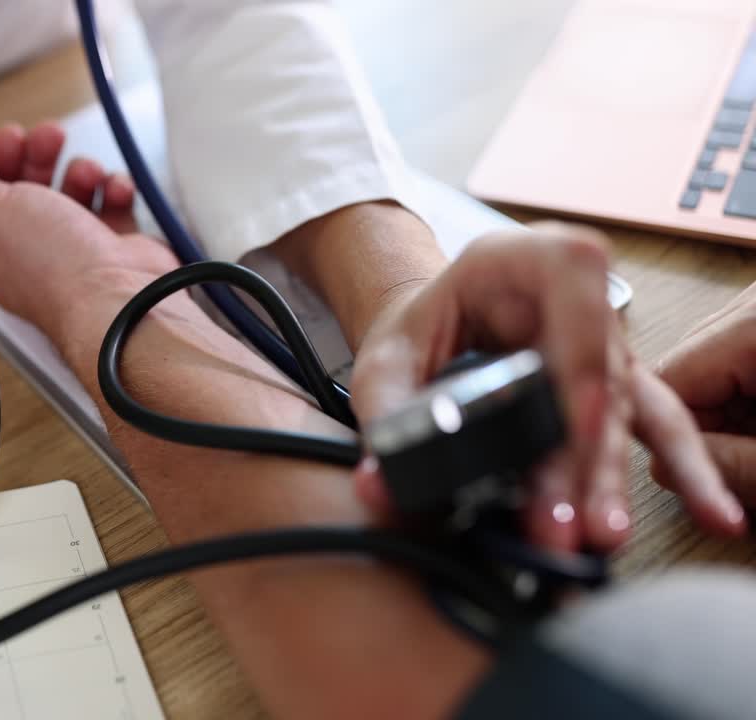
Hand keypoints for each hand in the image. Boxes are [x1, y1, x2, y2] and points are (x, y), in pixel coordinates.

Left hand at [0, 122, 178, 341]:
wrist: (118, 296)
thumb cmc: (56, 267)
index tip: (11, 137)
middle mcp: (38, 254)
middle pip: (32, 188)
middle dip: (41, 155)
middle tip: (50, 136)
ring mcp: (79, 252)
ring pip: (75, 192)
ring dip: (82, 171)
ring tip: (89, 172)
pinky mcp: (117, 248)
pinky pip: (114, 205)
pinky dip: (115, 190)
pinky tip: (115, 189)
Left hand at [351, 225, 745, 551]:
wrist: (433, 326)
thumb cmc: (421, 326)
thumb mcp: (387, 354)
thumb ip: (386, 411)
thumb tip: (382, 480)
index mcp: (522, 260)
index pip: (573, 280)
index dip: (580, 350)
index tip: (573, 419)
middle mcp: (575, 300)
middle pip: (598, 368)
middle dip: (585, 452)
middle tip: (565, 517)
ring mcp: (601, 345)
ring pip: (622, 410)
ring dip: (609, 478)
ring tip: (599, 534)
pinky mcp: (611, 389)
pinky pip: (656, 427)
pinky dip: (681, 471)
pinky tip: (714, 512)